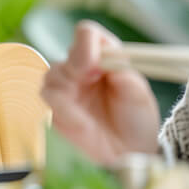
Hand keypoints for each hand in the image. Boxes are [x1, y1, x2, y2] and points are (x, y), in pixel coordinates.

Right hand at [41, 21, 160, 165]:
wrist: (129, 155)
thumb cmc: (136, 122)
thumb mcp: (139, 95)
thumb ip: (124, 75)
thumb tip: (106, 61)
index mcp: (103, 57)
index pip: (86, 34)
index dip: (88, 44)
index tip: (98, 65)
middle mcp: (81, 69)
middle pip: (67, 53)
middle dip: (78, 64)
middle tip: (92, 78)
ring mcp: (66, 89)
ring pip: (52, 73)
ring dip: (69, 86)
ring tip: (87, 107)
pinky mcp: (55, 109)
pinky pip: (48, 98)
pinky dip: (64, 108)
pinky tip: (82, 123)